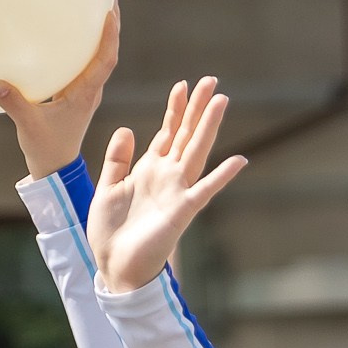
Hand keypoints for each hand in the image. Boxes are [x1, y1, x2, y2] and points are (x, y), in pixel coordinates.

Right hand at [0, 4, 120, 180]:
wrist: (54, 168)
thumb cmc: (45, 149)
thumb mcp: (27, 126)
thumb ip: (13, 103)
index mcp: (86, 94)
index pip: (106, 59)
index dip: (111, 35)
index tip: (110, 10)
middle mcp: (91, 90)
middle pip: (108, 51)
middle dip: (112, 23)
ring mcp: (85, 91)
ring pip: (99, 56)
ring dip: (102, 31)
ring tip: (95, 3)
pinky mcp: (76, 93)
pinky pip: (86, 63)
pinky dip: (85, 44)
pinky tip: (73, 30)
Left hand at [89, 77, 247, 296]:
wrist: (114, 267)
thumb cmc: (111, 233)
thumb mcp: (107, 188)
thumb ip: (117, 159)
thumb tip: (127, 129)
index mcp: (148, 169)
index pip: (167, 132)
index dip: (175, 109)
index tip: (182, 84)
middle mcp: (167, 176)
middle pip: (186, 135)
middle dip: (197, 108)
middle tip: (211, 80)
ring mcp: (176, 192)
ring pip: (197, 152)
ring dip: (208, 127)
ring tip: (221, 101)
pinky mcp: (181, 212)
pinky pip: (205, 190)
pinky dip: (222, 176)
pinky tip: (239, 160)